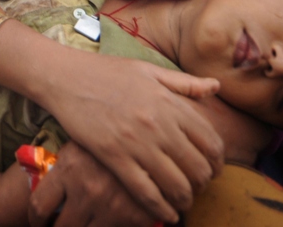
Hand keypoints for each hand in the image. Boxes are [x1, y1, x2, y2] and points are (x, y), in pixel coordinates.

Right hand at [36, 54, 222, 223]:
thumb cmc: (106, 71)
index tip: (212, 169)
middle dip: (203, 184)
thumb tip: (216, 86)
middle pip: (198, 167)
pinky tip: (165, 213)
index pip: (211, 141)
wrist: (65, 77)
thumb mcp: (148, 70)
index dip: (217, 162)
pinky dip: (161, 208)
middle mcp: (158, 124)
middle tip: (197, 188)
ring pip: (176, 184)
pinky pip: (146, 192)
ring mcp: (136, 142)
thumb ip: (185, 83)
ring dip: (185, 200)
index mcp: (170, 102)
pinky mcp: (114, 156)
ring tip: (182, 202)